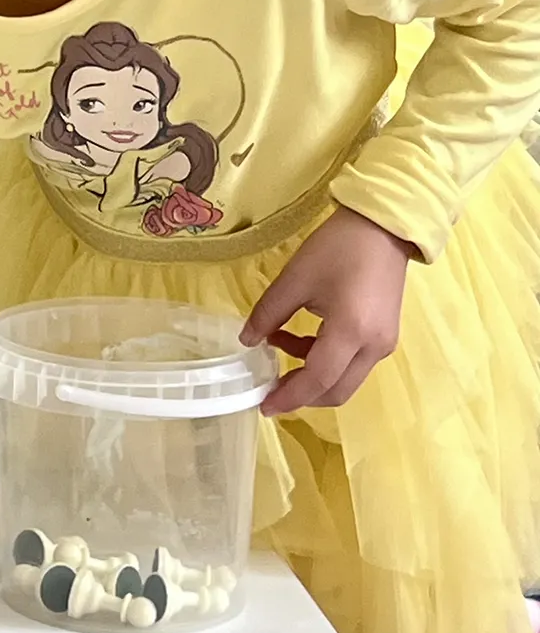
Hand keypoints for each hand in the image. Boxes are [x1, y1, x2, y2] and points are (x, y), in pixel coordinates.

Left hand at [242, 206, 411, 416]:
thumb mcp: (295, 279)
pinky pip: (353, 362)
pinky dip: (325, 359)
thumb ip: (268, 314)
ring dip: (311, 373)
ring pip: (345, 379)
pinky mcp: (384, 335)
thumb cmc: (337, 248)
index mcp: (351, 333)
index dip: (289, 397)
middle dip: (301, 394)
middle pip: (336, 391)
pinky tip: (301, 336)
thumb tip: (247, 341)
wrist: (383, 226)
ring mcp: (384, 344)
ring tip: (277, 346)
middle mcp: (373, 347)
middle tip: (268, 387)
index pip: (318, 380)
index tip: (263, 406)